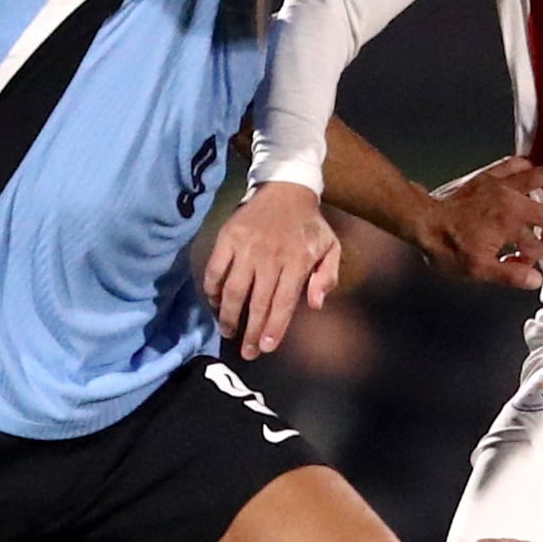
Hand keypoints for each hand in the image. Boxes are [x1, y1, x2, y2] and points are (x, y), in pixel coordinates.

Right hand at [203, 182, 340, 359]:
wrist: (286, 188)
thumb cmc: (309, 225)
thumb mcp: (330, 247)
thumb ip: (327, 277)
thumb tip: (316, 304)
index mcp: (296, 262)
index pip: (283, 303)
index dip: (274, 328)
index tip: (266, 348)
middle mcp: (270, 257)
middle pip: (257, 302)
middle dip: (251, 332)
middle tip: (247, 353)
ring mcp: (246, 248)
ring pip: (233, 290)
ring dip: (228, 315)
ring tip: (228, 332)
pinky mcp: (228, 238)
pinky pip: (215, 269)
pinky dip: (212, 289)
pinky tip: (214, 303)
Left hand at [414, 155, 542, 289]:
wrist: (424, 223)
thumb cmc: (448, 247)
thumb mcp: (479, 269)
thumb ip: (511, 275)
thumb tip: (536, 279)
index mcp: (511, 221)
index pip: (540, 239)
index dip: (539, 254)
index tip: (528, 262)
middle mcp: (510, 199)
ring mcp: (499, 184)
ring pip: (536, 174)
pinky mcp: (486, 177)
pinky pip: (512, 164)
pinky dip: (525, 166)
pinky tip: (529, 170)